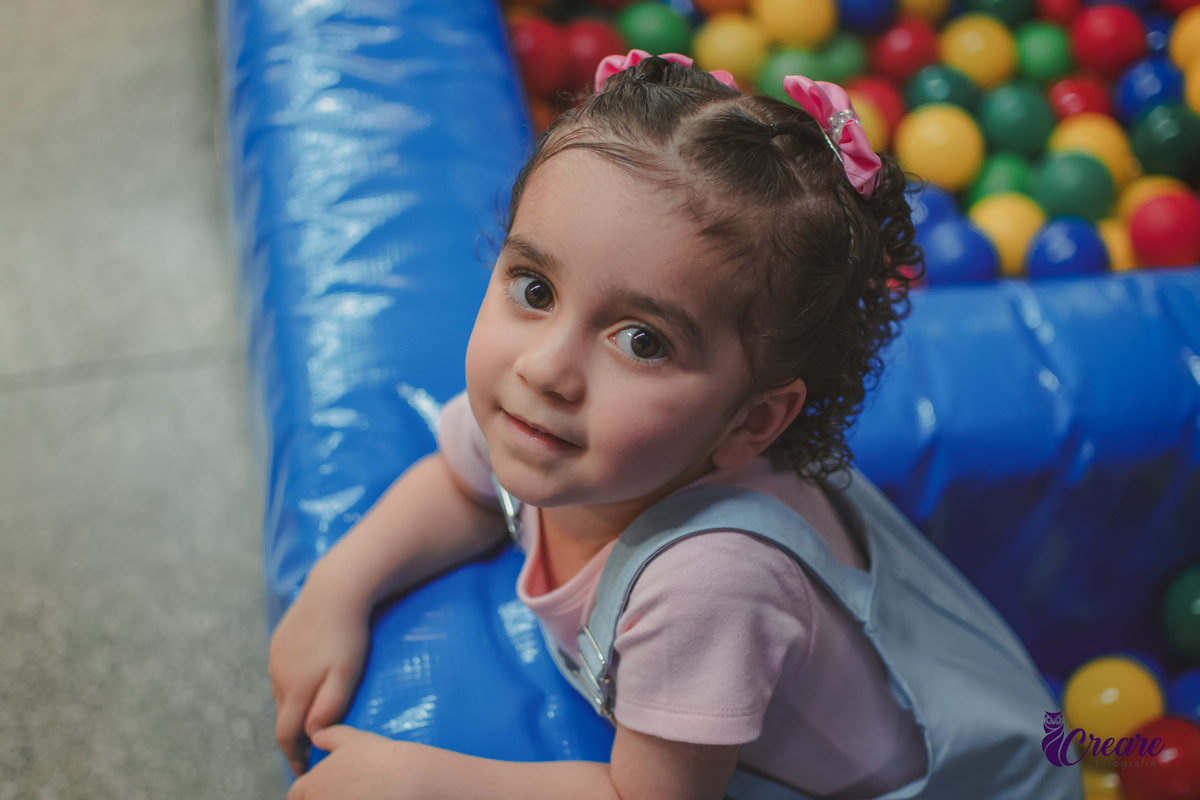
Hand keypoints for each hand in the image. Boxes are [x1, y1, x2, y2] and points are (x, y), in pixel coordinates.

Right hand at [269, 573, 370, 776]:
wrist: (335, 588)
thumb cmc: (347, 634)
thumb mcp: (346, 673)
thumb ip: (329, 705)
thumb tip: (312, 733)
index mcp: (294, 689)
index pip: (286, 735)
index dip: (293, 755)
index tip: (303, 769)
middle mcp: (279, 676)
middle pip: (282, 715)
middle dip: (294, 733)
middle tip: (310, 746)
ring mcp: (276, 657)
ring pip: (282, 692)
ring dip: (293, 706)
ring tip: (311, 713)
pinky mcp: (279, 641)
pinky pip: (283, 671)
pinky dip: (293, 683)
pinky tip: (309, 678)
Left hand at [287, 726, 435, 799]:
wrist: (405, 780)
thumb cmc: (377, 756)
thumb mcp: (351, 738)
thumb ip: (328, 736)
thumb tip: (315, 733)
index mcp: (311, 785)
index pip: (295, 795)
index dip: (306, 792)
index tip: (321, 789)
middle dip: (321, 799)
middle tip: (343, 793)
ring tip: (359, 796)